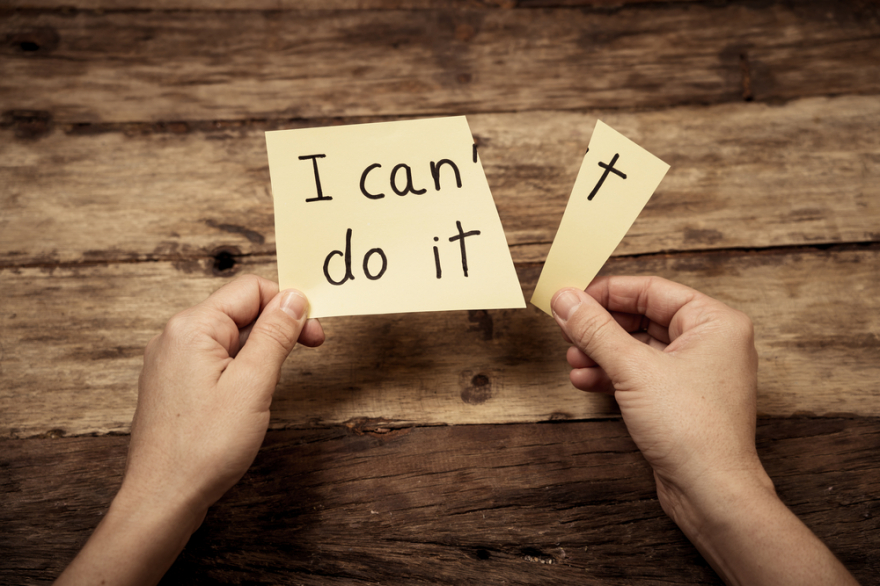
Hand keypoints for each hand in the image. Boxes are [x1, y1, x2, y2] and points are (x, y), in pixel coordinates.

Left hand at [56, 274, 322, 585]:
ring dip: (261, 346)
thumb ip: (275, 335)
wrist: (163, 497)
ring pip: (229, 334)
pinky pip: (215, 356)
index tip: (314, 332)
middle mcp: (175, 336)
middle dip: (278, 325)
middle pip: (239, 308)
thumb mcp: (252, 385)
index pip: (250, 289)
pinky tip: (251, 391)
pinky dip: (241, 364)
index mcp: (192, 327)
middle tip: (312, 347)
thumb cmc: (203, 448)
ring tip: (276, 378)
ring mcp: (170, 359)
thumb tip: (293, 298)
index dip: (288, 305)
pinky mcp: (173, 382)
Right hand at [550, 276, 857, 585]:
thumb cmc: (692, 430)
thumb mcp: (632, 369)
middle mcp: (710, 343)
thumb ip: (595, 329)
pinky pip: (641, 373)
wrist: (710, 492)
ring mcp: (696, 372)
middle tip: (566, 329)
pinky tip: (586, 380)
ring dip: (601, 352)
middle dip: (600, 327)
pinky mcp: (681, 399)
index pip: (651, 290)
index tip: (571, 298)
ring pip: (638, 347)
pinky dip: (613, 374)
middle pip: (642, 317)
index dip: (606, 292)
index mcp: (714, 322)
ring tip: (573, 359)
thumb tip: (566, 299)